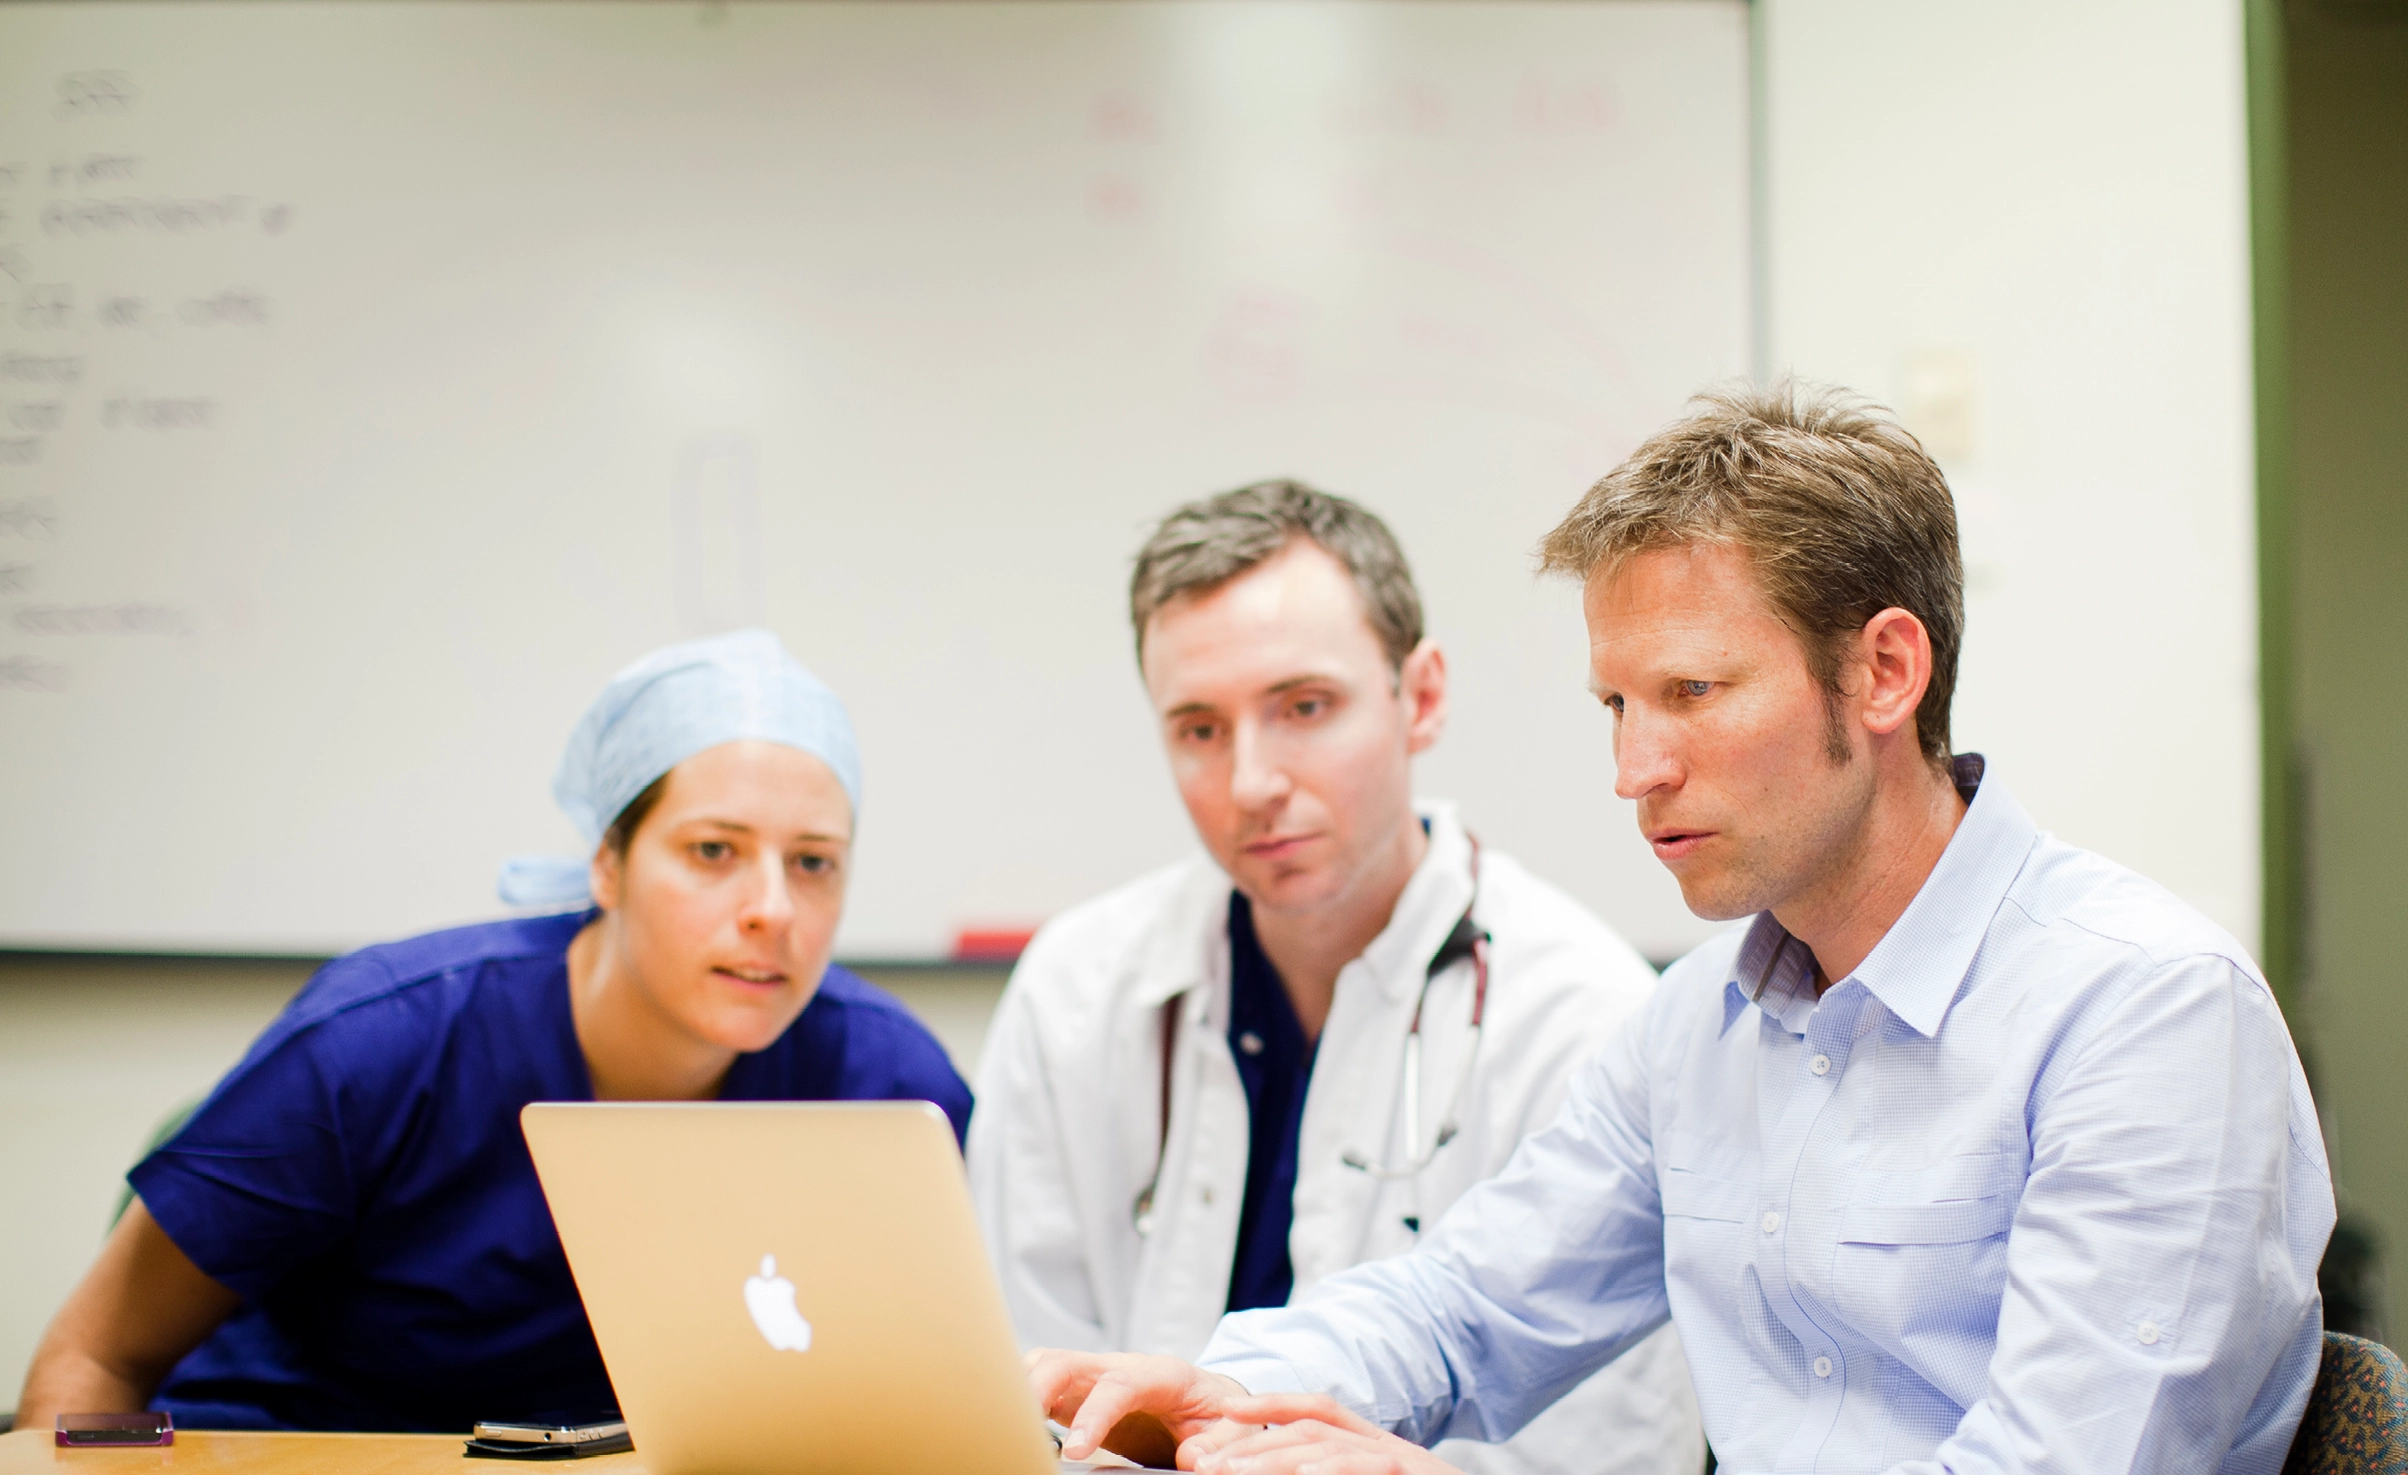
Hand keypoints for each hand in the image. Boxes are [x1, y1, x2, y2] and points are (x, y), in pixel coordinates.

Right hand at [1026, 1348, 1250, 1465]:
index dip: (1093, 1414)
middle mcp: (1121, 1366)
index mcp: (1161, 1374)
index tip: (1074, 1450)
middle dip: (1038, 1387)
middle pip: (1068, 1361)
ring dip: (1022, 1387)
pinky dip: (1022, 1397)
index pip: (1119, 1384)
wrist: (1208, 1402)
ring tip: (1006, 1423)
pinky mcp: (1079, 1393)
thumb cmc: (1216, 1414)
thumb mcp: (1231, 1429)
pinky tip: (1013, 1424)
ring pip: (1047, 1364)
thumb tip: (1193, 1459)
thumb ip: (1218, 1442)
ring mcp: (1096, 1377)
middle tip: (1019, 1427)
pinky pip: (1042, 1383)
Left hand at [1188, 1394, 1461, 1474]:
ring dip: (1271, 1458)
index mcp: (1374, 1450)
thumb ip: (1324, 1474)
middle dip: (1250, 1442)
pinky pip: (1365, 1466)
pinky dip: (1330, 1469)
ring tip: (1229, 1472)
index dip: (1270, 1406)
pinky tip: (1302, 1474)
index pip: (1317, 1413)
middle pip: (1310, 1428)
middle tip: (1201, 1462)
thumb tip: (1259, 1474)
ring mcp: (1404, 1463)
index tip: (1223, 1413)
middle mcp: (1388, 1449)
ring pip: (1327, 1445)